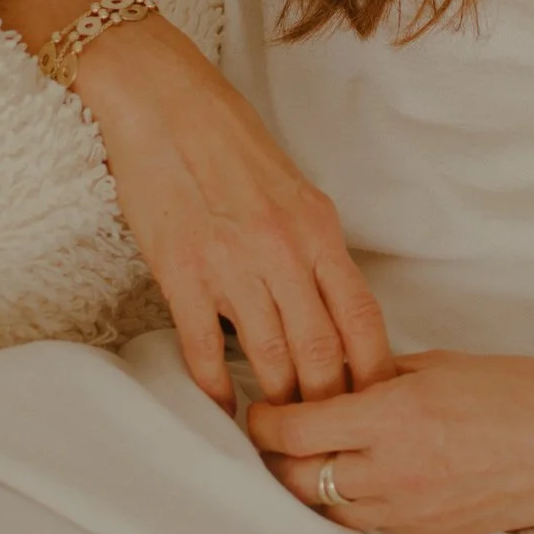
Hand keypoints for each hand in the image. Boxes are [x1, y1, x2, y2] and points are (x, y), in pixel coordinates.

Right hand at [0, 0, 392, 411]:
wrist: (161, 100)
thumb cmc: (226, 139)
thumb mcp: (292, 188)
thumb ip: (312, 245)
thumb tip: (328, 301)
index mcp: (318, 228)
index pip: (363, 320)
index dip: (372, 374)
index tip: (373, 405)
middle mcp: (283, 250)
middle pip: (322, 353)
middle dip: (328, 404)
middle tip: (327, 434)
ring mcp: (231, 265)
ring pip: (270, 359)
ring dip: (277, 404)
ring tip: (279, 430)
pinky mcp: (181, 273)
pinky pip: (204, 350)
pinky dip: (216, 390)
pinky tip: (223, 411)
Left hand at [246, 326, 533, 533]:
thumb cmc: (517, 390)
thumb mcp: (438, 363)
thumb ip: (380, 375)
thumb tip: (337, 382)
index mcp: (389, 414)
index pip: (293, 430)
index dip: (264, 421)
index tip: (261, 409)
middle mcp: (390, 469)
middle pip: (296, 478)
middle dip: (276, 458)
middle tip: (274, 436)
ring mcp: (410, 510)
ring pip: (329, 509)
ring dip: (313, 485)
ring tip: (314, 459)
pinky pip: (373, 524)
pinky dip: (356, 503)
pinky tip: (365, 478)